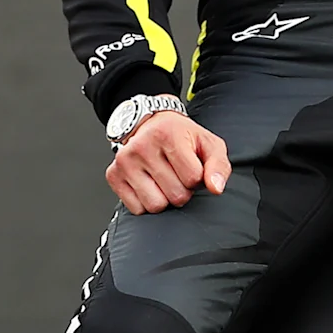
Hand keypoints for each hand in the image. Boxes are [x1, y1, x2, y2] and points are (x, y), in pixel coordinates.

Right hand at [106, 110, 228, 214]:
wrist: (150, 124)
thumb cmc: (182, 137)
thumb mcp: (208, 144)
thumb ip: (219, 166)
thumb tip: (216, 188)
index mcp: (167, 135)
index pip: (193, 178)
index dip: (197, 178)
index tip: (191, 167)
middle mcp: (141, 146)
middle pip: (175, 195)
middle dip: (183, 190)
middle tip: (177, 174)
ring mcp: (124, 162)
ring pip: (155, 205)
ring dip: (165, 199)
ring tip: (164, 180)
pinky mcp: (113, 175)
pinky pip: (137, 209)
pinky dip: (146, 202)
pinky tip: (149, 184)